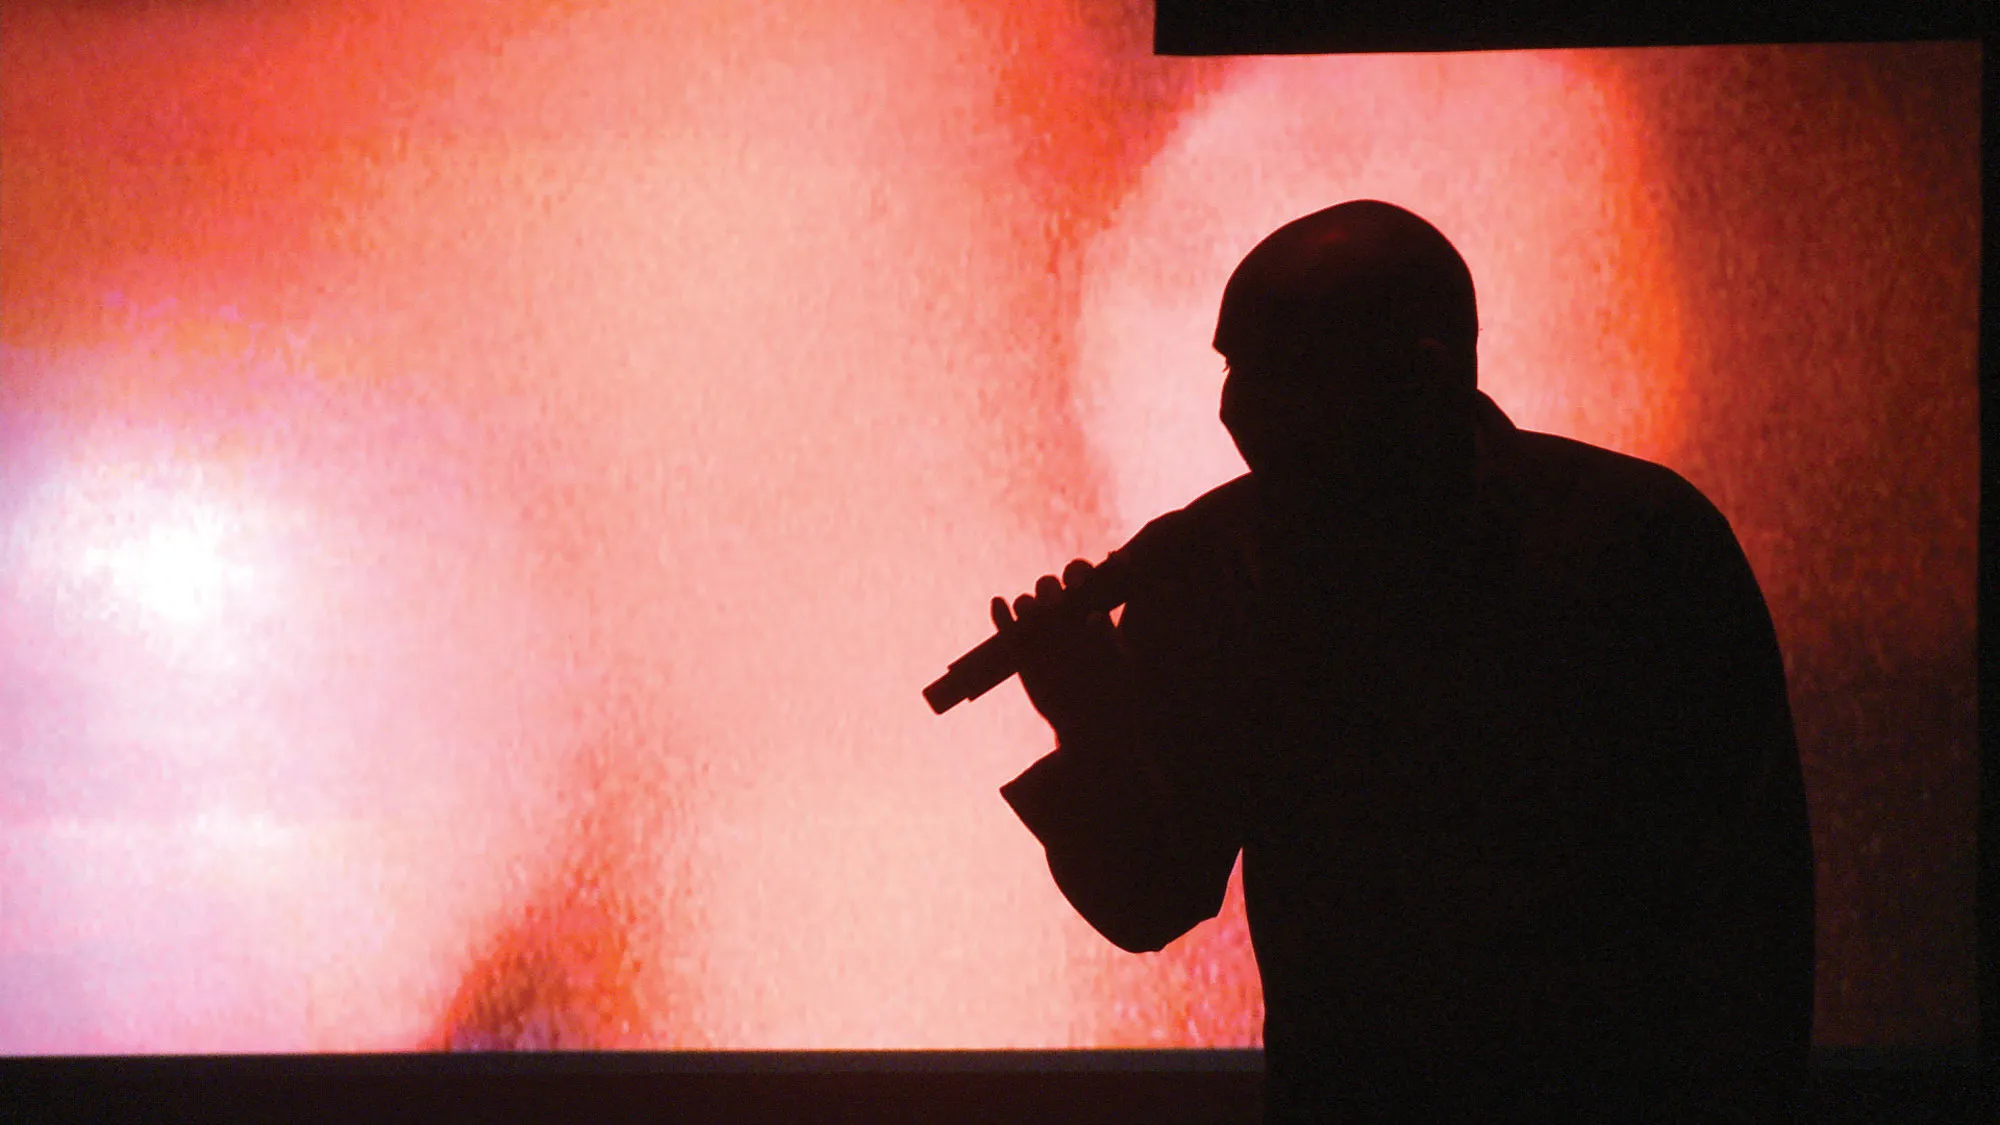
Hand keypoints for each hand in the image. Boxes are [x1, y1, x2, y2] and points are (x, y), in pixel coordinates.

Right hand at [990, 559, 1133, 741]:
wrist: (1092, 724)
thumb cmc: (1116, 691)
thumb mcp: (1121, 666)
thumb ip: (1109, 641)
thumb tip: (1095, 616)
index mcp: (1090, 610)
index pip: (1079, 576)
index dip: (1078, 571)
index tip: (1081, 581)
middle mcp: (1063, 617)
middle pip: (1048, 586)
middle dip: (1050, 588)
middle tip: (1058, 601)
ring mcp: (1040, 633)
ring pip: (1026, 604)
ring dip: (1027, 603)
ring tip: (1033, 611)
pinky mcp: (1020, 652)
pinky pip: (1006, 627)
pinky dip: (1000, 614)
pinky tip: (999, 604)